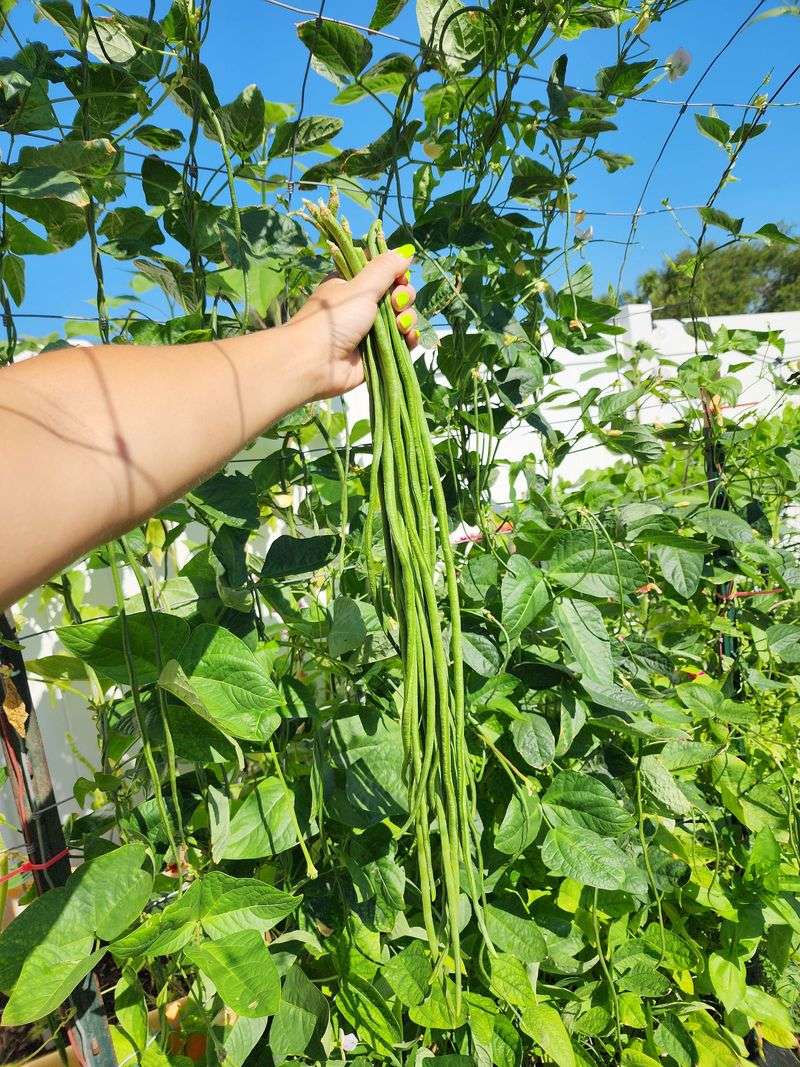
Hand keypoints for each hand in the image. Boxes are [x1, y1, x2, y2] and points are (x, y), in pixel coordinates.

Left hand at [290, 248, 417, 400]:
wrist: (316, 363)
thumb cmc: (334, 319)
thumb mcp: (361, 287)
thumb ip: (386, 268)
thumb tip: (407, 251)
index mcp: (352, 285)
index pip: (382, 272)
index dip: (396, 274)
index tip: (401, 277)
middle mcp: (361, 306)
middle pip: (395, 295)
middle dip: (403, 297)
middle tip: (396, 303)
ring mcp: (370, 330)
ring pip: (400, 318)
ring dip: (407, 318)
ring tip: (400, 325)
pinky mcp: (377, 353)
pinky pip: (401, 342)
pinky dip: (408, 339)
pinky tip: (409, 338)